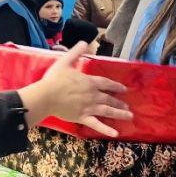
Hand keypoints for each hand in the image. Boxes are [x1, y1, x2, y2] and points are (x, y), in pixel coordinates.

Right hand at [17, 42, 131, 136]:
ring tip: (129, 117)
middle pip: (109, 98)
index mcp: (89, 82)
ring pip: (108, 111)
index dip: (116, 86)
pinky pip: (96, 124)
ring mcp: (89, 107)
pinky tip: (115, 134)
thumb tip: (84, 42)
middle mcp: (93, 95)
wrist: (46, 95)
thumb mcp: (65, 61)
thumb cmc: (54, 79)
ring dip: (119, 114)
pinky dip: (106, 130)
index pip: (106, 83)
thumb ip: (76, 52)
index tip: (124, 89)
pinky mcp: (82, 117)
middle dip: (119, 102)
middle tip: (127, 107)